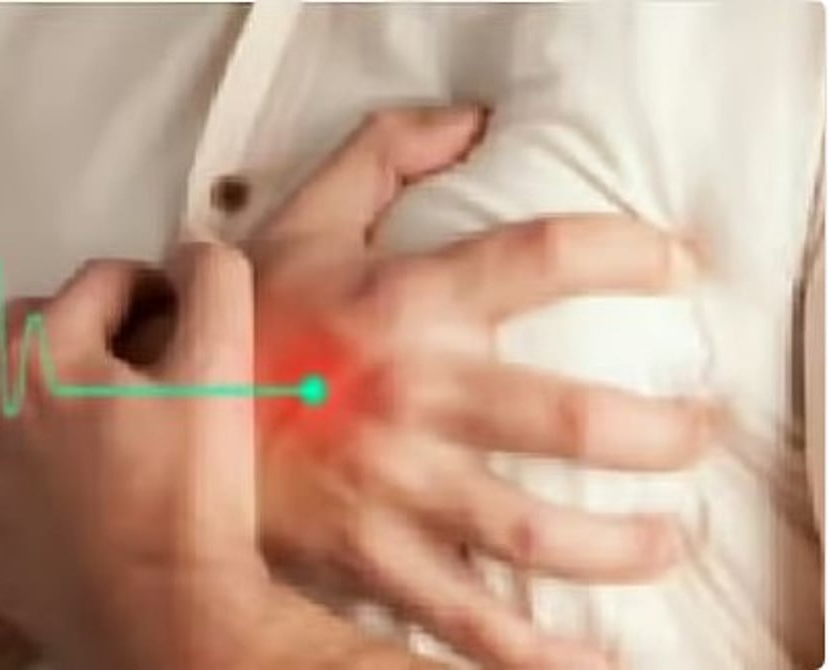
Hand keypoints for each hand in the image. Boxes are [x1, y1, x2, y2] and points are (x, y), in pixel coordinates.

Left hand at [0, 244, 270, 669]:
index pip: (97, 284)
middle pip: (17, 333)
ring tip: (14, 391)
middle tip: (129, 351)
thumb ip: (212, 285)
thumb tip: (194, 246)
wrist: (170, 614)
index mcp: (43, 356)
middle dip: (70, 324)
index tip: (182, 307)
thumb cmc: (192, 489)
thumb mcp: (220, 367)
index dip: (149, 284)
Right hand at [247, 107, 710, 668]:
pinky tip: (586, 661)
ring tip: (667, 541)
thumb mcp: (301, 222)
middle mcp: (411, 395)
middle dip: (664, 433)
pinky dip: (529, 653)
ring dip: (624, 547)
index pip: (545, 257)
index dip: (631, 253)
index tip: (679, 269)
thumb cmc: (241, 324)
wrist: (155, 421)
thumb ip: (383, 157)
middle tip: (697, 433)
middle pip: (575, 419)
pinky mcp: (366, 555)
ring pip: (535, 532)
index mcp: (402, 301)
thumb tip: (471, 122)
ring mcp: (391, 486)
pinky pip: (461, 618)